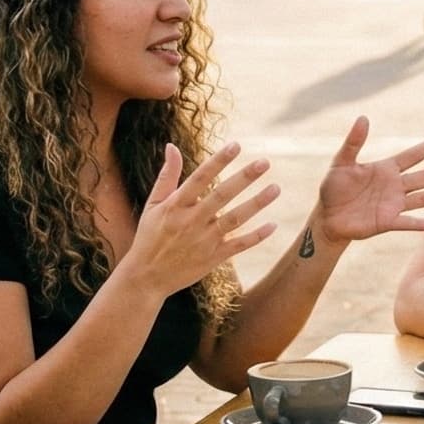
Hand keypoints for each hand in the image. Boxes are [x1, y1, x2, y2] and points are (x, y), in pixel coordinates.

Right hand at [121, 143, 278, 298]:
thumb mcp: (153, 205)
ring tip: (276, 188)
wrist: (147, 277)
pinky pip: (238, 245)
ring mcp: (204, 240)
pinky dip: (256, 236)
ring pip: (235, 219)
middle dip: (244, 178)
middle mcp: (191, 221)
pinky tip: (273, 225)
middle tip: (265, 162)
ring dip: (256, 203)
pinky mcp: (213, 258)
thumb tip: (172, 146)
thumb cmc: (149, 236)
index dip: (218, 161)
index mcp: (176, 206)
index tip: (236, 145)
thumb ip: (166, 176)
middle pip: (222, 195)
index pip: (200, 178)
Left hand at [314, 117, 423, 244]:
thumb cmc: (333, 188)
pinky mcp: (387, 222)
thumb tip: (363, 118)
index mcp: (387, 169)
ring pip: (423, 197)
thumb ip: (353, 142)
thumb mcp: (341, 162)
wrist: (327, 217)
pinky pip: (408, 222)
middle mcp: (395, 186)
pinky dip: (422, 224)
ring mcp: (394, 205)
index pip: (414, 155)